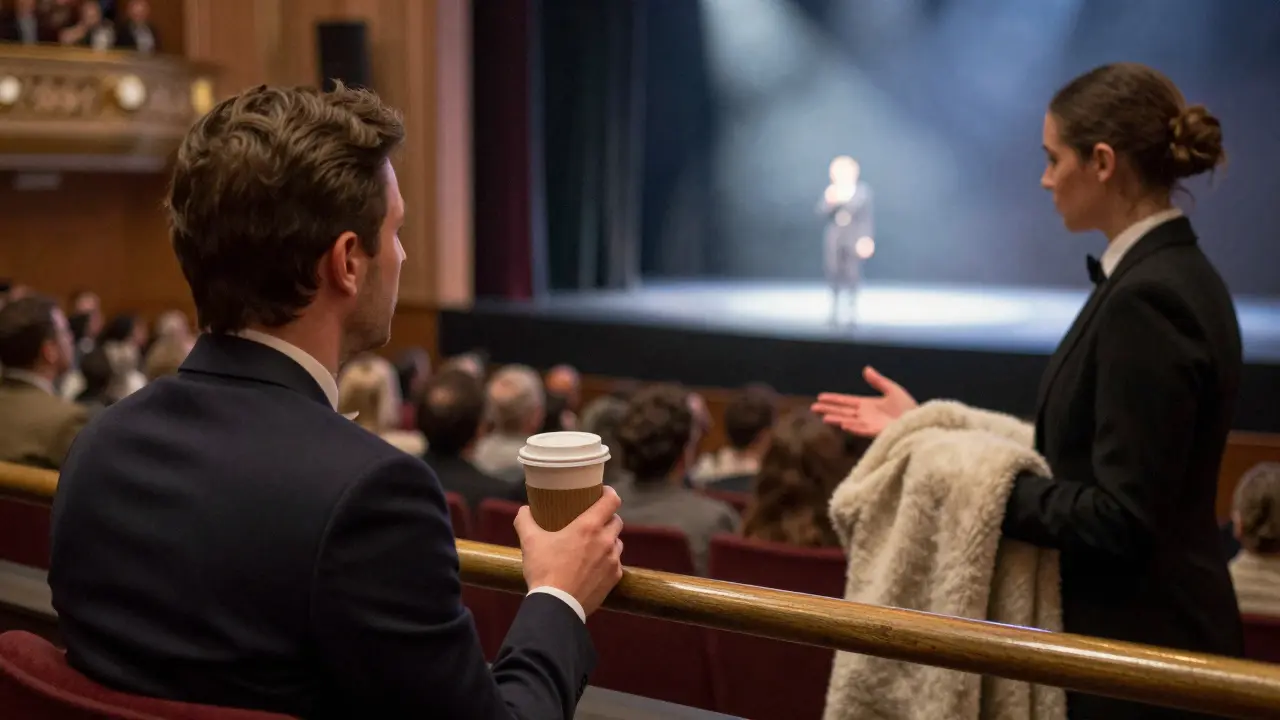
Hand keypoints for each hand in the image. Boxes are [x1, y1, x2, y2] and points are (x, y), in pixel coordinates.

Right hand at [515, 486, 623, 615]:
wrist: (556, 606)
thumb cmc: (544, 571)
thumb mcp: (530, 542)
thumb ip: (525, 521)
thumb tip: (524, 510)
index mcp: (589, 526)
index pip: (612, 500)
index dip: (609, 493)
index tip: (603, 492)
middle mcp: (606, 541)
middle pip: (616, 521)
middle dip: (607, 518)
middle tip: (593, 520)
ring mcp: (613, 560)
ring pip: (617, 542)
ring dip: (608, 540)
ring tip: (593, 544)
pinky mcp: (614, 578)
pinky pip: (616, 563)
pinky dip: (607, 561)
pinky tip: (594, 565)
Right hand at [811, 366, 917, 437]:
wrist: (920, 420)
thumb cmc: (908, 407)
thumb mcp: (892, 390)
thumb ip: (878, 381)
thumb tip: (866, 369)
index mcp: (867, 405)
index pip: (846, 401)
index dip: (833, 399)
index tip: (820, 397)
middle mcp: (865, 415)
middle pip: (843, 411)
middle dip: (828, 409)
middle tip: (813, 407)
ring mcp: (870, 424)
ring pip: (849, 420)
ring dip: (837, 418)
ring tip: (824, 416)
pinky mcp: (877, 432)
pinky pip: (863, 429)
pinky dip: (853, 427)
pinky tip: (844, 424)